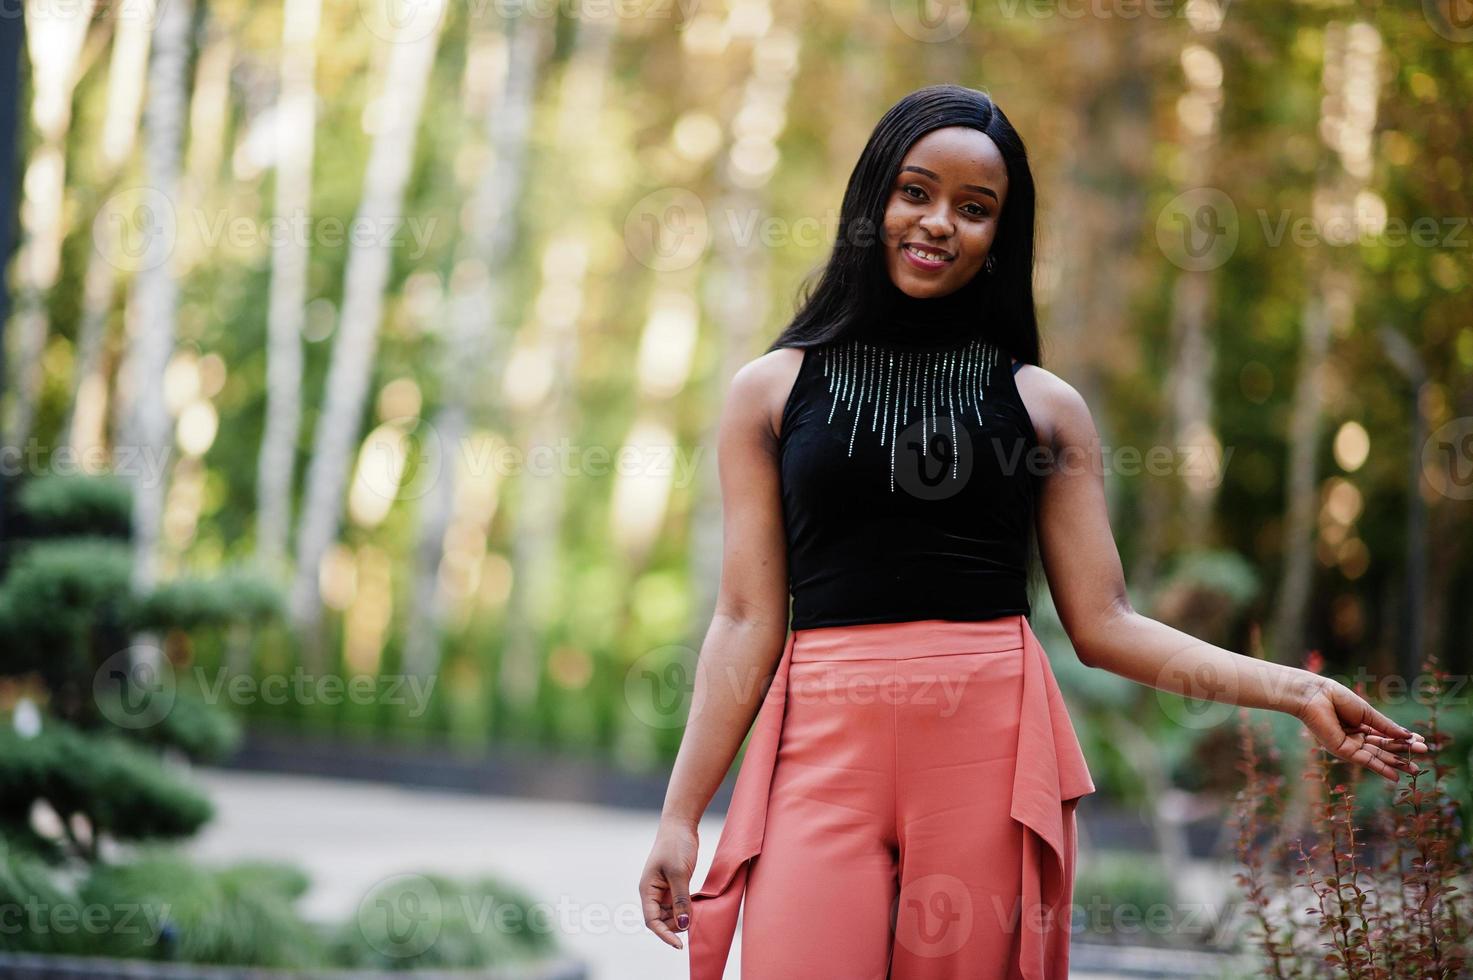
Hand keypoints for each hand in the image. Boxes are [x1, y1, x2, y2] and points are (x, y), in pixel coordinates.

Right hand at [639, 818, 698, 949]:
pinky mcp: (674, 885)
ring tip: (696, 916)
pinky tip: (696, 909)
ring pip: (670, 914)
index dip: (664, 934)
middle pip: (661, 920)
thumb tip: (682, 924)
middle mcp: (653, 892)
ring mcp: (663, 889)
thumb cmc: (675, 846)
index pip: (651, 920)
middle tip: (693, 924)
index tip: (679, 945)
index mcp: (647, 889)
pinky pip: (678, 904)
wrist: (680, 825)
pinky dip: (686, 909)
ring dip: (681, 918)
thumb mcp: (679, 873)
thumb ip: (680, 900)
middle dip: (675, 926)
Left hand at [1293, 674, 1431, 782]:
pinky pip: (1364, 761)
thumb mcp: (1367, 713)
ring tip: (1415, 769)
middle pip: (1383, 747)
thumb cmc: (1337, 698)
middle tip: (1424, 756)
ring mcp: (1349, 745)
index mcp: (1360, 725)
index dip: (1403, 739)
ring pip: (1376, 755)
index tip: (1421, 741)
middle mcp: (1355, 737)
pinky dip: (1380, 768)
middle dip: (1403, 752)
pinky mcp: (1342, 750)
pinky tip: (1394, 775)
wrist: (1315, 695)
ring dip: (1396, 762)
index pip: (1385, 735)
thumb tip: (1408, 736)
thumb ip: (1386, 727)